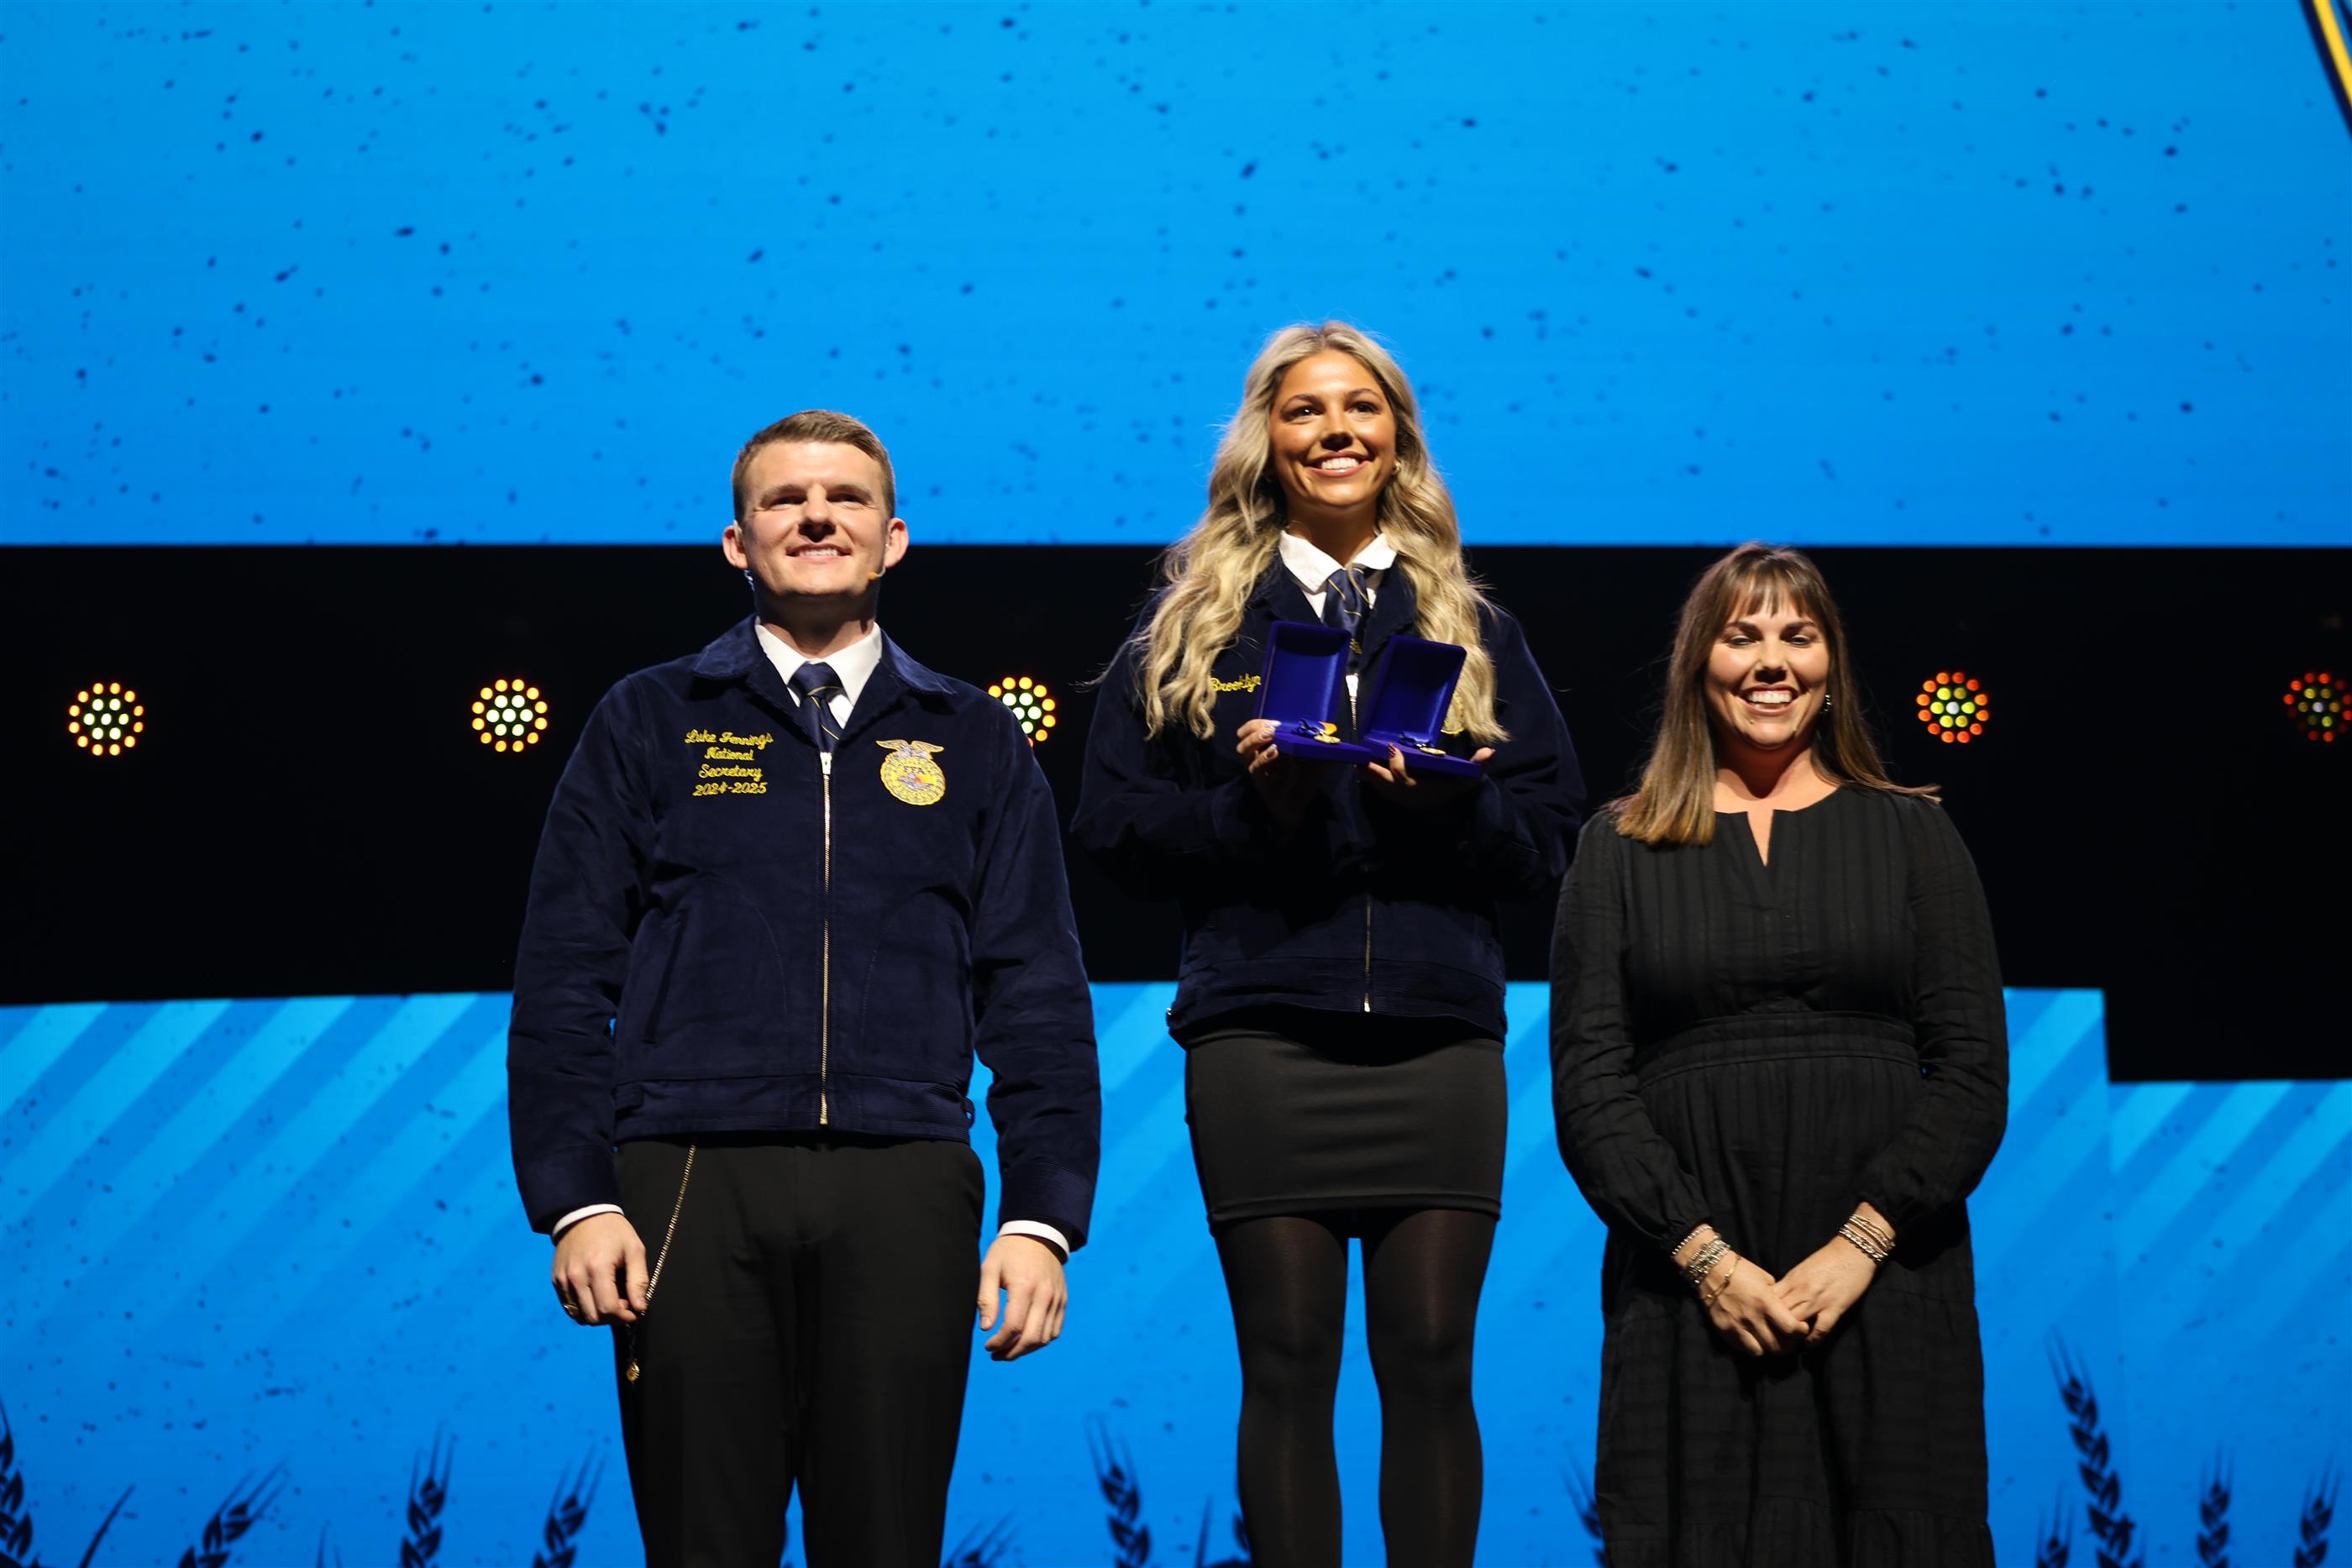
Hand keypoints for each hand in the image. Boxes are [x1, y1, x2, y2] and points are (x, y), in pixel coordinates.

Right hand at [552, 1212, 647, 1326]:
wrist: (584, 1214)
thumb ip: (638, 1281)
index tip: (634, 1312)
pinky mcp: (556, 1280)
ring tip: (609, 1300)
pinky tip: (595, 1296)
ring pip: (579, 1316)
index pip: (607, 1308)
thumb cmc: (614, 1231)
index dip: (623, 1317)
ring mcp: (563, 1279)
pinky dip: (583, 1309)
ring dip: (597, 1316)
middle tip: (623, 1305)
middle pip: (593, 1317)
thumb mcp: (634, 1250)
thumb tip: (640, 1308)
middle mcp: (576, 1276)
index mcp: (598, 1268)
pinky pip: (569, 1306)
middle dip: (612, 1318)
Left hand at [976, 1235, 1066, 1361]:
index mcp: (1024, 1286)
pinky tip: (1025, 1340)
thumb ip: (986, 1298)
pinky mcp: (1063, 1301)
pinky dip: (1041, 1340)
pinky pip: (1055, 1330)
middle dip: (1012, 1352)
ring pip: (1045, 1338)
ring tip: (1009, 1350)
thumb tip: (986, 1328)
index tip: (988, 1345)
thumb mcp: (990, 1268)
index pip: (1014, 1326)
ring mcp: (1057, 1299)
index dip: (999, 1342)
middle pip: (1032, 1338)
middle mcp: (1045, 1295)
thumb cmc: (1009, 1251)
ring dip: (1026, 1350)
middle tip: (996, 1355)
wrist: (1038, 1233)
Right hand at [1236, 718, 1332, 830]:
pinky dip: (1268, 762)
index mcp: (1266, 749)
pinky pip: (1261, 772)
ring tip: (1274, 742)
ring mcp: (1258, 773)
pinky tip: (1279, 755)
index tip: (1275, 722)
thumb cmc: (1303, 783)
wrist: (1300, 807)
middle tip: (1272, 730)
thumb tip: (1330, 734)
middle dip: (1255, 732)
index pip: (1250, 730)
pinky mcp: (1262, 785)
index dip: (1258, 724)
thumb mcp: (1313, 762)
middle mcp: (1257, 759)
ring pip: (1246, 755)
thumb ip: (1319, 748)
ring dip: (1257, 744)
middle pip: (1243, 740)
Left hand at [1361, 744, 1494, 809]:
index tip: (1392, 747)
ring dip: (1367, 775)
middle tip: (1360, 758)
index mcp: (1419, 788)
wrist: (1448, 813)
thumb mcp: (1467, 780)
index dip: (1396, 763)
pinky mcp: (1395, 798)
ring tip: (1357, 761)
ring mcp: (1399, 798)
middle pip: (1383, 783)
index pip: (1403, 776)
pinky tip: (1363, 769)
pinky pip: (1379, 789)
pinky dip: (1370, 780)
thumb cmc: (1455, 791)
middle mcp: (1406, 794)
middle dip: (1371, 771)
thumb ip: (1477, 766)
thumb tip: (1490, 751)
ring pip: (1378, 787)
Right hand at [1702, 1256, 1809, 1356]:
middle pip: (1777, 1346)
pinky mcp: (1724, 1330)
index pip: (1791, 1329)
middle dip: (1788, 1346)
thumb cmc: (1742, 1271)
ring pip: (1759, 1352)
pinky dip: (1751, 1345)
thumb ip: (1777, 1299)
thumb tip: (1787, 1313)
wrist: (1712, 1269)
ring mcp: (1736, 1326)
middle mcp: (1752, 1317)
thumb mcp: (1766, 1280)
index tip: (1801, 1329)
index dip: (1801, 1332)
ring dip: (1767, 1348)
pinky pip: (1742, 1347)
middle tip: (1790, 1340)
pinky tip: (1753, 1338)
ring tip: (1770, 1342)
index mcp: (1765, 1303)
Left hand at [1772, 1236, 1879, 1344]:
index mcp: (1791, 1279)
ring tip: (1790, 1344)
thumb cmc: (1828, 1258)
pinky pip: (1821, 1328)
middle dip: (1775, 1327)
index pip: (1769, 1300)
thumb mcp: (1802, 1269)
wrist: (1854, 1250)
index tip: (1764, 1323)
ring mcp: (1818, 1299)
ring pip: (1795, 1322)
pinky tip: (1809, 1345)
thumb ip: (1789, 1284)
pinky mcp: (1835, 1307)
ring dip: (1791, 1336)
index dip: (1764, 1314)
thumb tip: (1777, 1299)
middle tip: (1774, 1338)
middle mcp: (1801, 1289)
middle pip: (1779, 1313)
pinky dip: (1813, 1339)